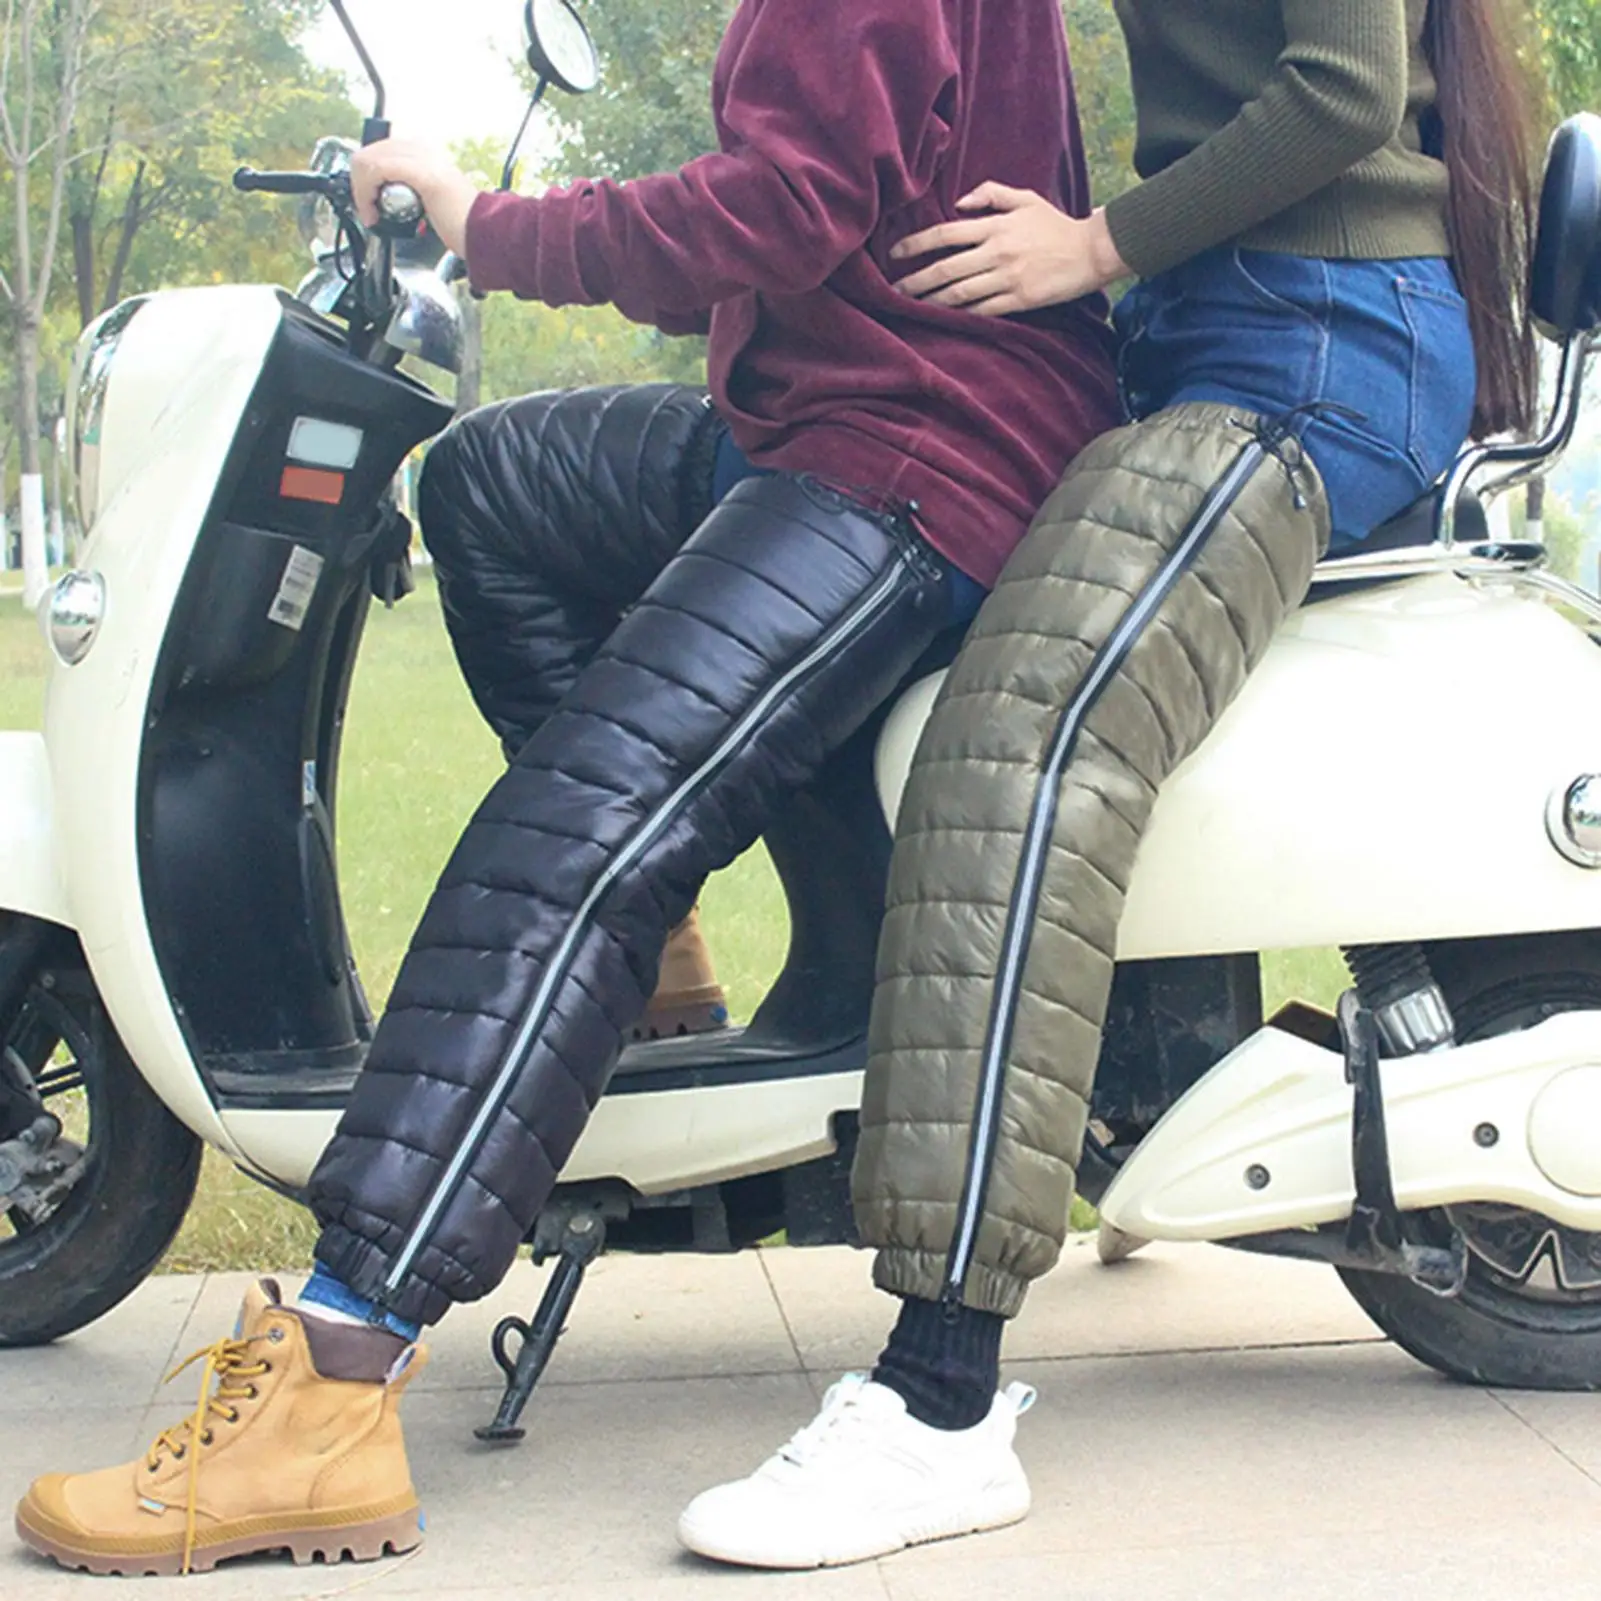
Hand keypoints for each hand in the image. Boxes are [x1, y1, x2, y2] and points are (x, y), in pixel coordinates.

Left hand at [349, 138, 480, 257]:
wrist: (481, 232)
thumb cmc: (460, 223)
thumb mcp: (428, 196)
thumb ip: (408, 188)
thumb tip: (384, 195)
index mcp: (422, 151)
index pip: (376, 151)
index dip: (364, 177)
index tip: (368, 203)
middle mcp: (419, 148)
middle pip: (367, 152)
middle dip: (358, 184)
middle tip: (367, 211)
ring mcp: (420, 157)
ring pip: (367, 159)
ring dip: (360, 191)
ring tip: (371, 215)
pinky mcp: (420, 172)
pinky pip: (376, 171)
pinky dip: (366, 194)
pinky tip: (373, 214)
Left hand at [891, 184, 1127, 315]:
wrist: (1090, 251)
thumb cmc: (1055, 224)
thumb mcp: (1024, 199)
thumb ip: (990, 194)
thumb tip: (958, 204)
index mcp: (995, 226)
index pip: (946, 233)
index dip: (916, 243)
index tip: (895, 252)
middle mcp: (997, 252)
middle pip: (946, 268)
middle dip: (916, 280)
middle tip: (893, 289)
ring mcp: (1007, 278)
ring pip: (959, 293)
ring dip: (932, 301)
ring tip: (912, 306)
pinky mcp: (1018, 300)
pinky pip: (982, 310)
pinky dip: (960, 314)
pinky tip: (943, 317)